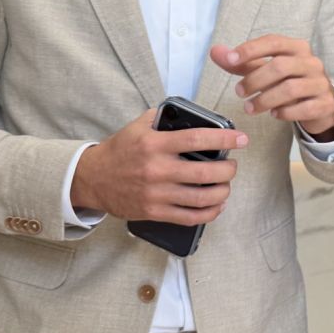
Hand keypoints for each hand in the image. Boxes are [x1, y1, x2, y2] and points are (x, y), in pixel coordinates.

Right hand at [69, 109, 247, 223]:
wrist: (92, 179)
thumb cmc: (119, 151)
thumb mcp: (137, 127)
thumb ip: (163, 119)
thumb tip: (191, 115)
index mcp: (154, 144)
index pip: (196, 139)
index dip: (223, 139)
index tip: (240, 139)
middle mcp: (157, 169)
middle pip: (204, 171)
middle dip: (228, 170)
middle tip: (232, 166)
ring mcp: (156, 193)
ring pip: (201, 197)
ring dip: (222, 192)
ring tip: (225, 185)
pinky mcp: (154, 212)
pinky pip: (189, 217)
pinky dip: (209, 213)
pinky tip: (217, 205)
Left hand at [210, 36, 333, 139]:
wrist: (322, 103)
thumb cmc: (289, 82)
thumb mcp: (265, 70)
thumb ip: (242, 63)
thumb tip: (215, 51)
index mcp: (297, 48)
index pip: (273, 42)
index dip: (251, 49)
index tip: (230, 60)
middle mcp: (311, 62)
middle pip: (280, 66)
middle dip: (255, 80)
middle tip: (238, 92)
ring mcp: (320, 83)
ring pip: (291, 89)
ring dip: (265, 99)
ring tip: (249, 108)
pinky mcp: (325, 103)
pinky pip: (304, 108)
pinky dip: (285, 112)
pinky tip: (274, 114)